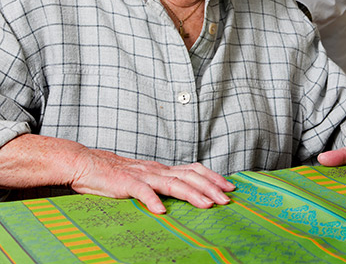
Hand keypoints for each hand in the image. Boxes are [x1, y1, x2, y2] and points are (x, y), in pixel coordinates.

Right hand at [70, 147, 234, 212]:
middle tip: (227, 198)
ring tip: (207, 205)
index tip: (229, 186)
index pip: (193, 169)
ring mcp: (143, 175)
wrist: (87, 163)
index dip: (212, 177)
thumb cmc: (114, 174)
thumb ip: (160, 184)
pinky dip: (153, 201)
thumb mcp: (143, 178)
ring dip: (192, 194)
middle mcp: (156, 170)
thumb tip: (181, 193)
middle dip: (211, 187)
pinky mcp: (126, 183)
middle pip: (190, 175)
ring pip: (173, 183)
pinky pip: (142, 192)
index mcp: (162, 169)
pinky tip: (161, 211)